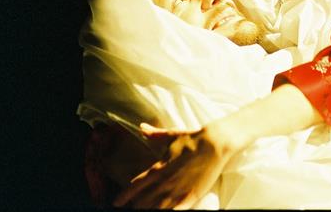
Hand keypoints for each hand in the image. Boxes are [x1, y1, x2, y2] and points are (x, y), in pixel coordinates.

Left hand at [112, 123, 237, 209]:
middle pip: (143, 202)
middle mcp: (165, 182)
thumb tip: (141, 127)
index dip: (124, 196)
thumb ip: (155, 134)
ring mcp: (177, 191)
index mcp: (158, 168)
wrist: (214, 144)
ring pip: (156, 209)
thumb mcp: (171, 135)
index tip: (116, 202)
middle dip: (136, 206)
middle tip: (133, 207)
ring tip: (144, 211)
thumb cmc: (192, 139)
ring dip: (149, 210)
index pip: (135, 186)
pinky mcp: (190, 197)